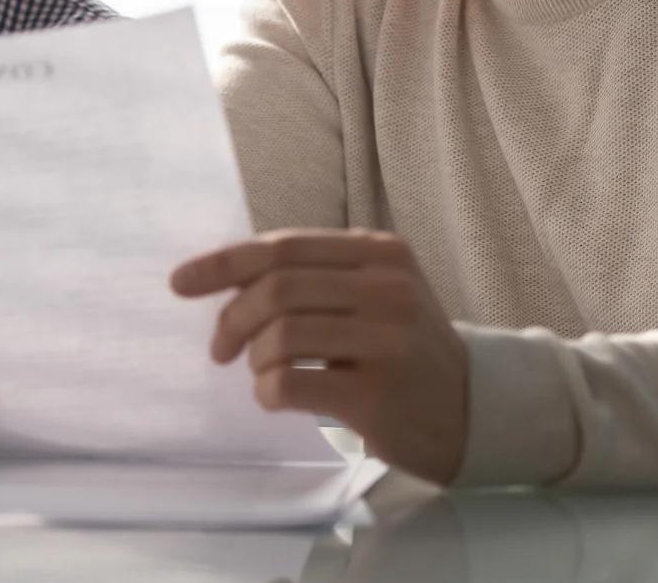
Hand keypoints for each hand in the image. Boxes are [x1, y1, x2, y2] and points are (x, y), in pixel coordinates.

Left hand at [170, 229, 468, 484]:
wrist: (476, 411)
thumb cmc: (404, 346)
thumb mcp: (373, 291)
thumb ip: (314, 275)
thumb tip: (226, 276)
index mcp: (379, 251)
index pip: (283, 246)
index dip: (224, 263)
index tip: (181, 282)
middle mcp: (387, 287)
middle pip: (276, 288)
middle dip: (232, 317)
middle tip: (221, 348)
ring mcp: (386, 340)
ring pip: (280, 335)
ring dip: (254, 358)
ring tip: (261, 373)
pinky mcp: (379, 395)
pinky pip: (291, 382)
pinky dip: (267, 391)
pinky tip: (276, 397)